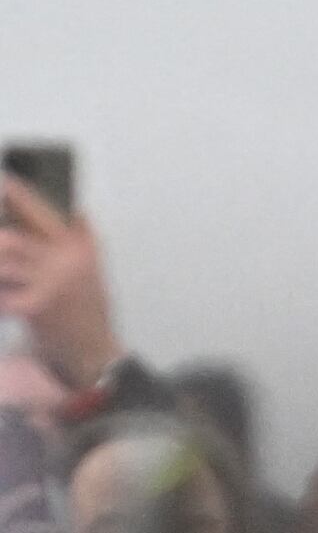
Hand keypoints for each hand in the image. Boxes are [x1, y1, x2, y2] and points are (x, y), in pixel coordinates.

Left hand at [0, 175, 123, 394]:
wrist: (92, 351)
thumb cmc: (87, 309)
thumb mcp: (91, 269)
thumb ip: (80, 239)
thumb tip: (73, 209)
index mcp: (79, 247)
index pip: (43, 214)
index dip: (19, 196)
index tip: (4, 181)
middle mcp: (67, 261)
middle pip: (11, 240)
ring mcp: (52, 284)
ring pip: (3, 264)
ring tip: (3, 273)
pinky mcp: (36, 307)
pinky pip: (3, 295)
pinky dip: (1, 299)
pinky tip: (6, 303)